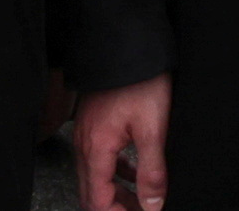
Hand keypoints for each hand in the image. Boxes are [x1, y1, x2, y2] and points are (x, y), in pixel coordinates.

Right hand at [70, 76, 169, 210]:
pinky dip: (116, 175)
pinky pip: (100, 160)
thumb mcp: (153, 129)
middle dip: (115, 208)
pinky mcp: (94, 125)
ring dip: (116, 194)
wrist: (128, 44)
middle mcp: (85, 144)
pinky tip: (136, 175)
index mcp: (96, 148)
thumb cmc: (140, 80)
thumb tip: (152, 205)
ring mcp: (87, 134)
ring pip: (95, 178)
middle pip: (92, 193)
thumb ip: (151, 171)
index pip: (97, 200)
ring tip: (142, 201)